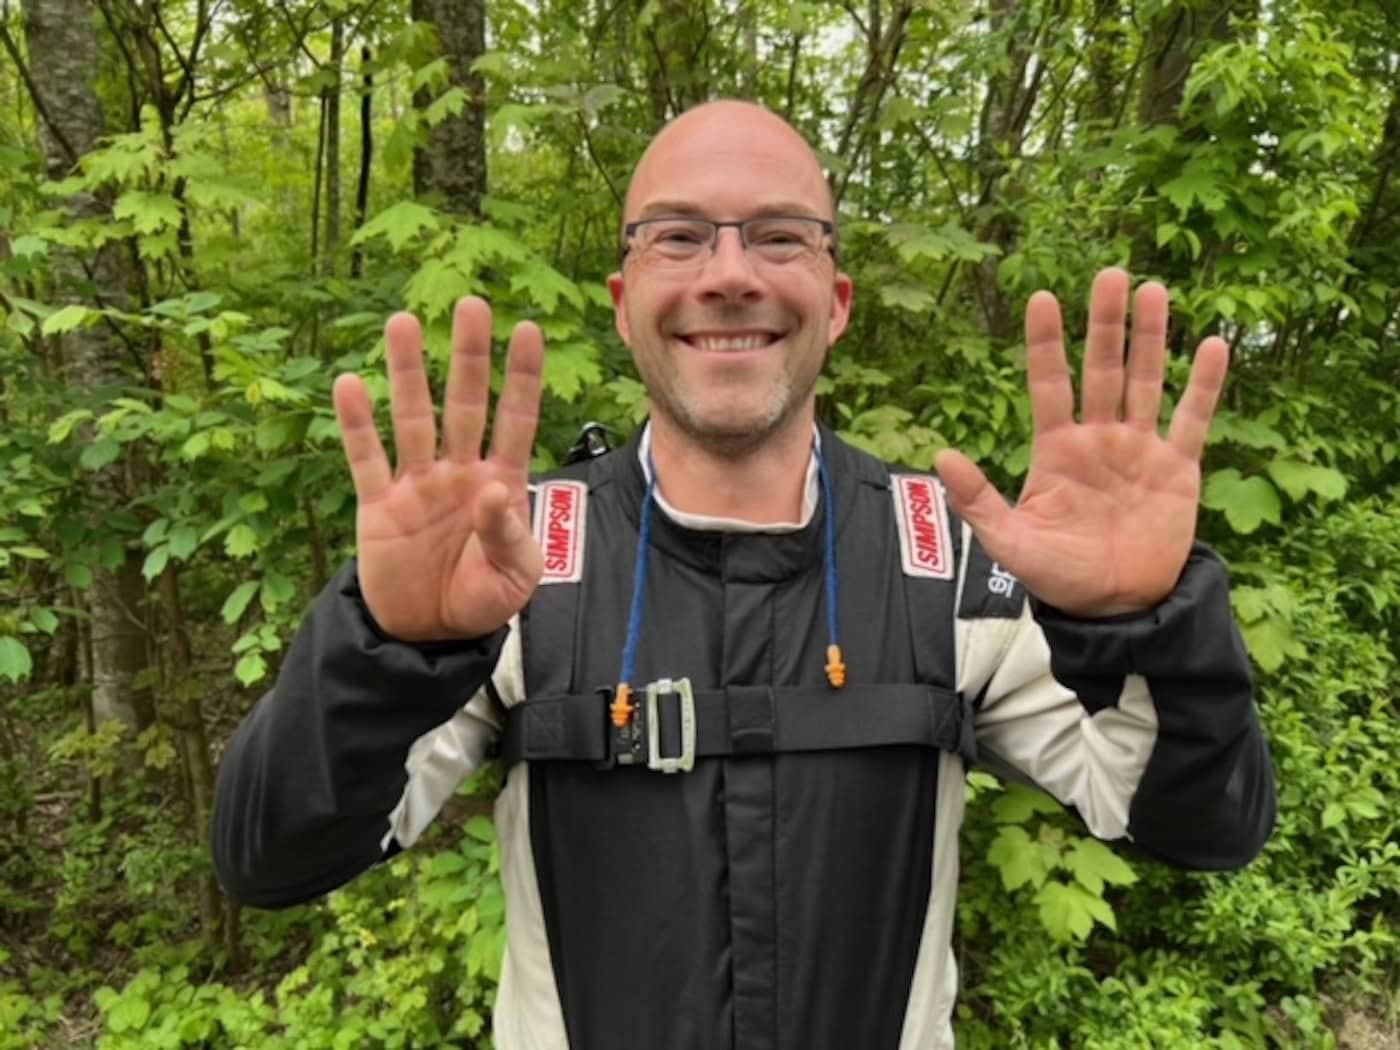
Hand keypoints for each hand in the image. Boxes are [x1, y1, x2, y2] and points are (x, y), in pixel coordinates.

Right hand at [333, 297, 544, 640]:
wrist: (429, 634)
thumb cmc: (482, 599)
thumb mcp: (513, 577)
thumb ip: (507, 534)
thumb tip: (493, 491)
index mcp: (500, 484)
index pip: (515, 422)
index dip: (521, 379)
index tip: (529, 331)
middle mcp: (459, 472)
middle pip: (463, 404)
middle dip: (468, 357)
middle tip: (471, 306)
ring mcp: (417, 485)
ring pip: (412, 419)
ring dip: (408, 373)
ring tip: (403, 322)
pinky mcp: (379, 506)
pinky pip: (366, 459)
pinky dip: (357, 425)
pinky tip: (350, 384)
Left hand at [934, 268, 1225, 616]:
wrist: (1115, 607)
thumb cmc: (1058, 575)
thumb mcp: (1010, 541)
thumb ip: (977, 500)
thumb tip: (941, 455)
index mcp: (1057, 450)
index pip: (1049, 385)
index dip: (1046, 343)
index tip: (1042, 298)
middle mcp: (1098, 439)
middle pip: (1102, 370)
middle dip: (1106, 324)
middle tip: (1110, 274)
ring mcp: (1139, 450)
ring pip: (1146, 381)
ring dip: (1150, 338)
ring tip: (1153, 290)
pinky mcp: (1177, 469)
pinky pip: (1192, 420)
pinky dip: (1203, 385)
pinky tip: (1211, 345)